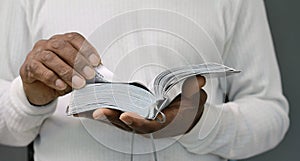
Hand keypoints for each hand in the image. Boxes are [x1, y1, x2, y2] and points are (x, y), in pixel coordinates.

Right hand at [20, 32, 100, 105]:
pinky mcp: (28, 67)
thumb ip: (85, 70)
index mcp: (62, 41)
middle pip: (62, 47)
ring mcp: (36, 54)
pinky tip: (61, 85)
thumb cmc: (60, 78)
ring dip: (67, 71)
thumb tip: (100, 72)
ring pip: (51, 58)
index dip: (86, 49)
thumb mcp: (76, 74)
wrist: (40, 90)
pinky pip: (39, 70)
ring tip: (78, 83)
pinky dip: (52, 78)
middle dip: (78, 61)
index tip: (96, 62)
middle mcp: (48, 44)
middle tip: (89, 74)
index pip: (74, 38)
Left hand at [92, 76, 206, 137]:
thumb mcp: (197, 100)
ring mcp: (142, 123)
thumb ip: (195, 91)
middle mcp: (151, 126)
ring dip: (108, 117)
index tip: (125, 116)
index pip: (150, 125)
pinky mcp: (136, 118)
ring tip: (93, 109)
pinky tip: (97, 108)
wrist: (188, 118)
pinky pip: (120, 118)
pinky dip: (109, 114)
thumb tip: (197, 80)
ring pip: (122, 123)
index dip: (137, 122)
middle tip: (99, 111)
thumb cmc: (190, 109)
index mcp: (165, 123)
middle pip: (129, 125)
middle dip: (113, 119)